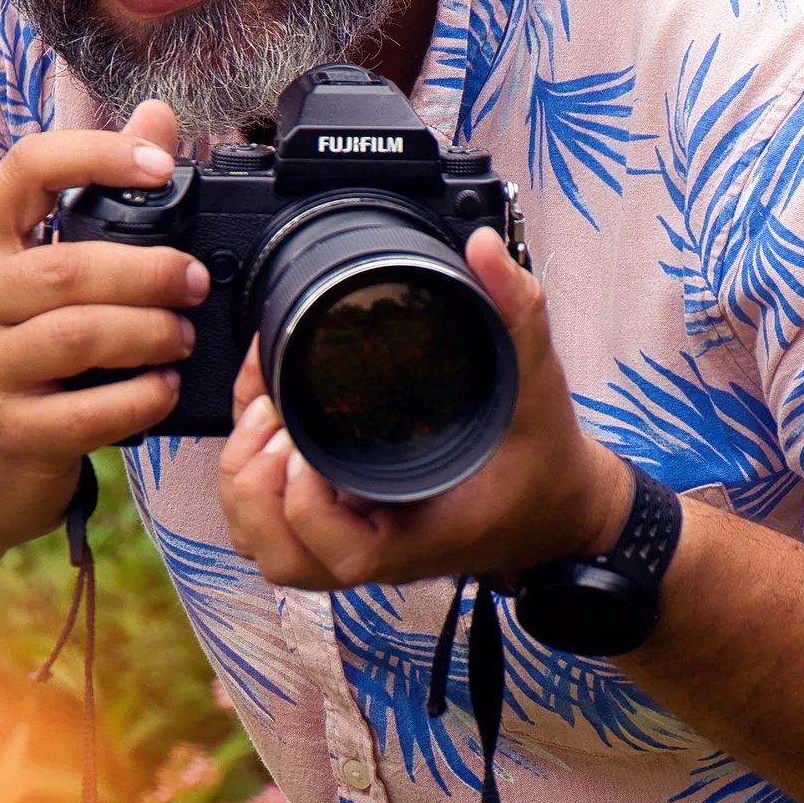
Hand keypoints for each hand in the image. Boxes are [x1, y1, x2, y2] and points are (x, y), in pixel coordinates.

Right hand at [0, 98, 201, 556]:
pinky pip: (88, 410)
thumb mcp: (38, 277)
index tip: (160, 166)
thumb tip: (159, 117)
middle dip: (148, 271)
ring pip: (78, 335)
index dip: (97, 155)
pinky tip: (163, 390)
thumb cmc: (17, 361)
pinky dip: (140, 398)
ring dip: (149, 333)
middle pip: (67, 266)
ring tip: (182, 338)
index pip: (26, 167)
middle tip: (194, 283)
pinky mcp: (9, 431)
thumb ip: (99, 199)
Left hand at [216, 228, 632, 591]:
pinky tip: (265, 418)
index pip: (335, 552)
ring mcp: (353, 542)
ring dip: (245, 487)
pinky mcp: (343, 523)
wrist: (557, 509)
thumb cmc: (544, 466)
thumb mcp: (538, 388)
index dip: (303, 502)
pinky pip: (273, 522)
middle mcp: (375, 550)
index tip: (307, 442)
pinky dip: (252, 481)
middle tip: (272, 415)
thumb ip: (516, 316)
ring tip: (264, 418)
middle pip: (276, 553)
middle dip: (255, 484)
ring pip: (264, 545)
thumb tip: (483, 249)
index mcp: (415, 538)